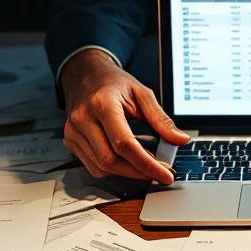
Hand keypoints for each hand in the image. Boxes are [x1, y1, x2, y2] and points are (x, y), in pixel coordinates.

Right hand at [60, 48, 190, 181]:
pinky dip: (113, 170)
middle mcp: (83, 119)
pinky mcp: (71, 141)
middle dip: (138, 172)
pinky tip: (126, 162)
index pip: (124, 143)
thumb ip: (161, 119)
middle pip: (110, 160)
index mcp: (101, 104)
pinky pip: (93, 166)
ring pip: (101, 167)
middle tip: (159, 173)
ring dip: (127, 173)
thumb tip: (180, 140)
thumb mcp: (142, 93)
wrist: (85, 75)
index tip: (165, 174)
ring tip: (145, 166)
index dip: (146, 164)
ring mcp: (73, 132)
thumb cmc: (113, 83)